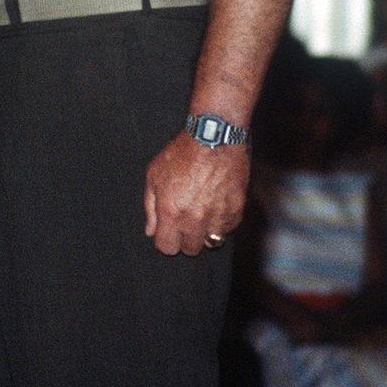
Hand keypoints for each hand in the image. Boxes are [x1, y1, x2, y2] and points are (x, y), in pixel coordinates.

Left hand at [143, 131, 248, 255]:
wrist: (213, 137)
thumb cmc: (181, 152)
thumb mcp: (154, 174)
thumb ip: (150, 206)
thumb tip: (150, 231)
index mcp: (171, 212)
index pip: (167, 247)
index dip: (165, 239)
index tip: (168, 230)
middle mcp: (194, 219)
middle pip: (190, 249)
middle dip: (185, 238)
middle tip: (186, 221)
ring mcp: (217, 216)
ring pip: (210, 242)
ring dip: (205, 232)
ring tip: (202, 214)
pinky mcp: (235, 210)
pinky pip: (228, 228)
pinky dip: (222, 222)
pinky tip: (216, 207)